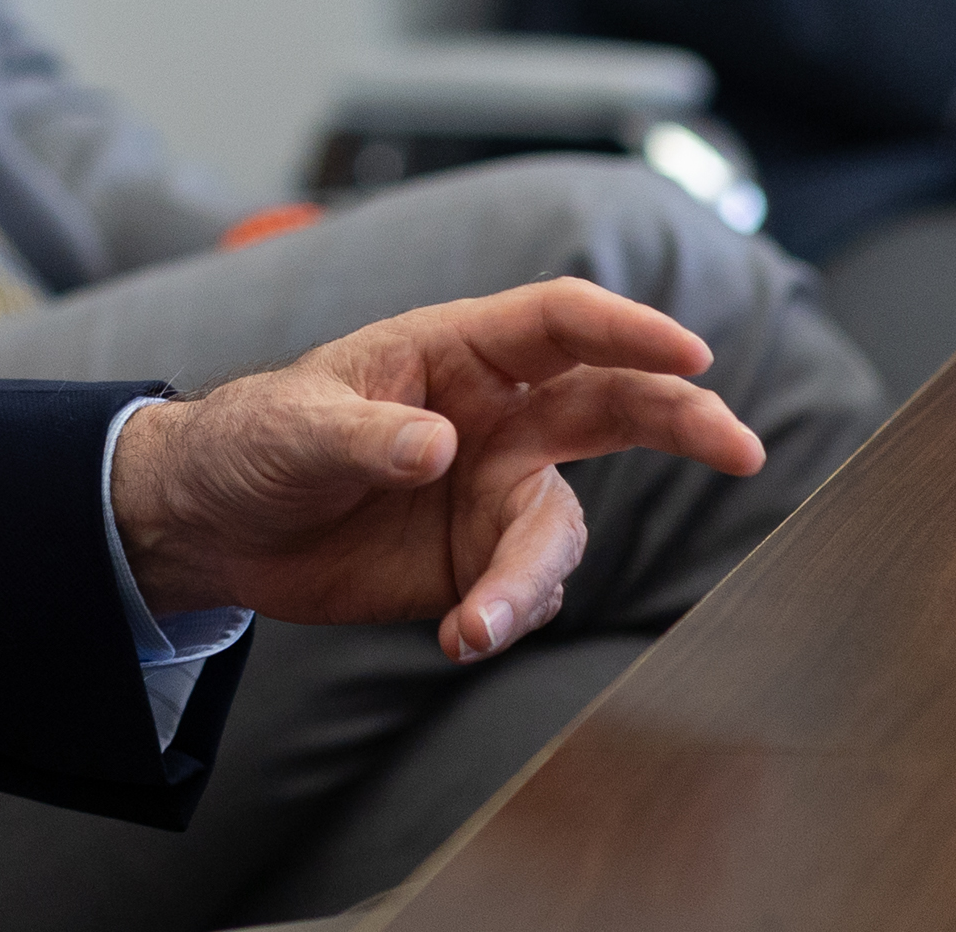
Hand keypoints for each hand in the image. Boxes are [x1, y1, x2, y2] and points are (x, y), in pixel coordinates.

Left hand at [106, 279, 762, 664]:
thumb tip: (437, 448)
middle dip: (681, 419)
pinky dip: (507, 614)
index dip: (630, 331)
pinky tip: (458, 632)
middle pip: (611, 404)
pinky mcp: (477, 559)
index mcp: (452, 351)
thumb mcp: (292, 428)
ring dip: (536, 575)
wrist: (216, 528)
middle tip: (739, 448)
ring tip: (479, 620)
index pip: (559, 323)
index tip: (690, 356)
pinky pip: (527, 587)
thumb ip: (363, 436)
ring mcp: (492, 489)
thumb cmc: (252, 442)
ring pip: (562, 523)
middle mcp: (492, 415)